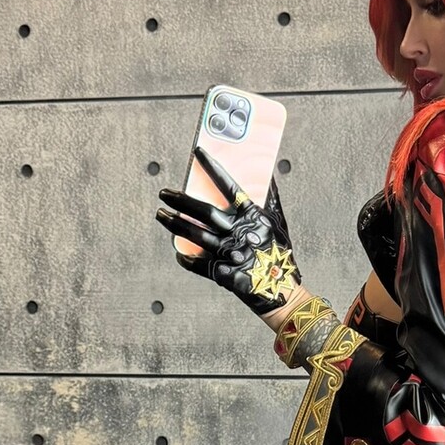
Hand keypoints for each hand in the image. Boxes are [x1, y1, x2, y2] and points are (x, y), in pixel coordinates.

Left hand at [156, 145, 302, 317]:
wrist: (283, 291)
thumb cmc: (281, 255)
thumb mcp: (278, 223)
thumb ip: (270, 198)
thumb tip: (269, 174)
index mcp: (254, 217)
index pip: (229, 186)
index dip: (213, 168)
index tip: (198, 153)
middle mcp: (240, 233)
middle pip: (204, 211)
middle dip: (181, 200)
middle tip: (164, 193)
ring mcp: (230, 254)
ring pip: (195, 235)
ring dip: (175, 224)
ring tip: (161, 215)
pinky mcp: (223, 274)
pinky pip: (198, 264)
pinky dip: (185, 257)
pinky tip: (177, 250)